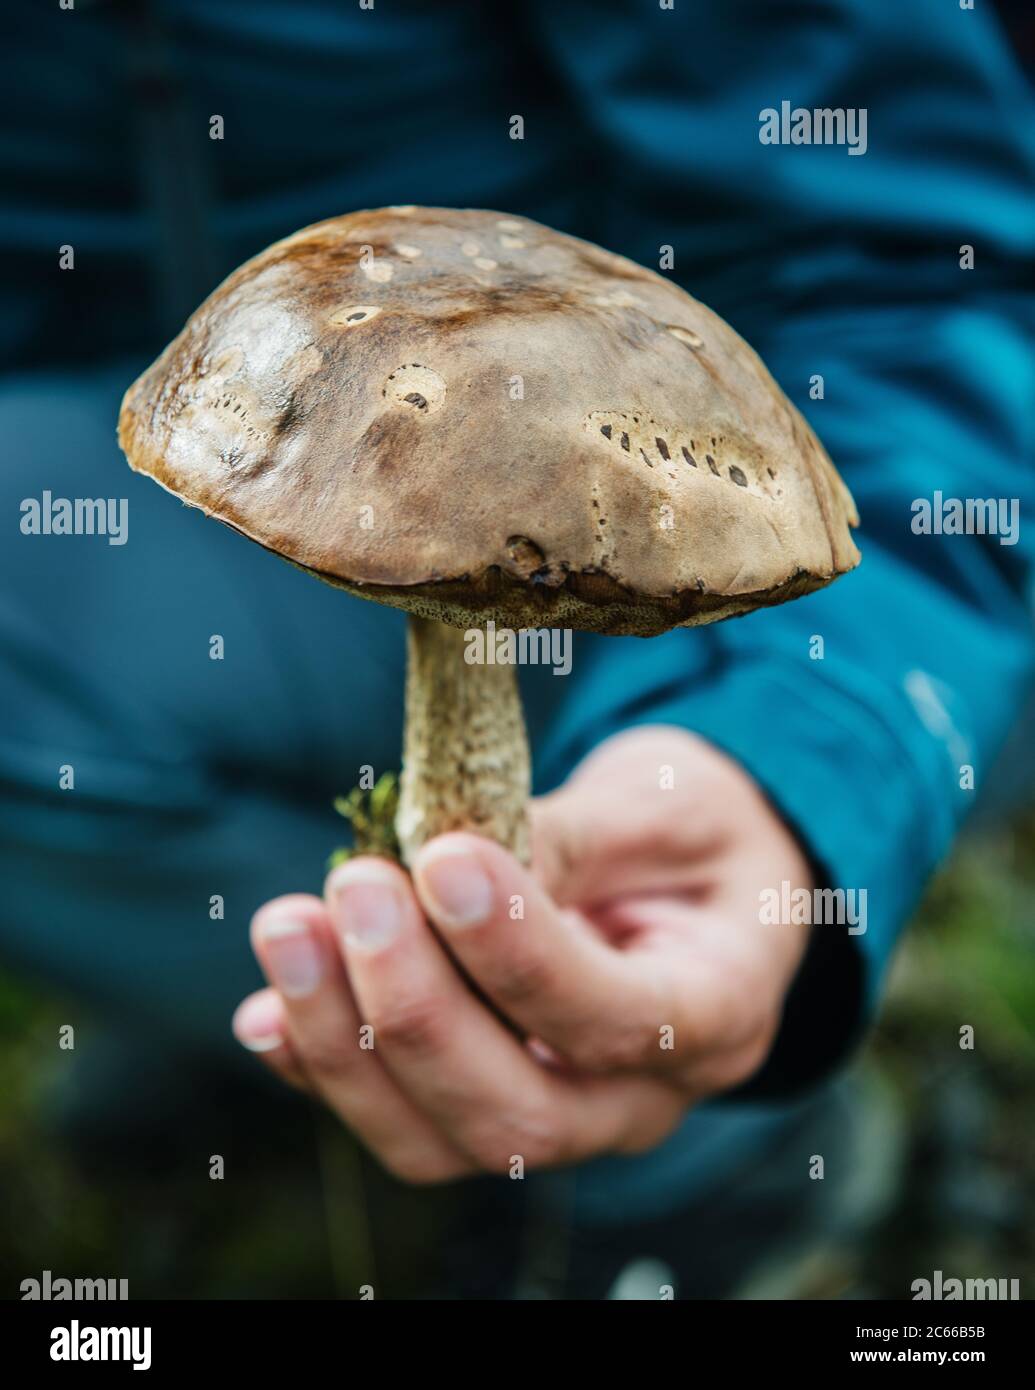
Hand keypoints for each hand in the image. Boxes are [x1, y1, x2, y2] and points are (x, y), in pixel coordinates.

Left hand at [233, 726, 812, 1182]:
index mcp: (718, 1014)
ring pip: (441, 1141)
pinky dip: (321, 1069)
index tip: (444, 859)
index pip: (622, 1020)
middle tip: (356, 887)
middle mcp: (637, 1100)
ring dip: (346, 1044)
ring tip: (288, 927)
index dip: (523, 954)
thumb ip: (567, 838)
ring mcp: (556, 1119)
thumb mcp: (660, 810)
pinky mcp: (480, 1108)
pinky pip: (396, 1122)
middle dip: (417, 1010)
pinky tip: (266, 1011)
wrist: (692, 884)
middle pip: (519, 1115)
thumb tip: (439, 855)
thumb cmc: (689, 834)